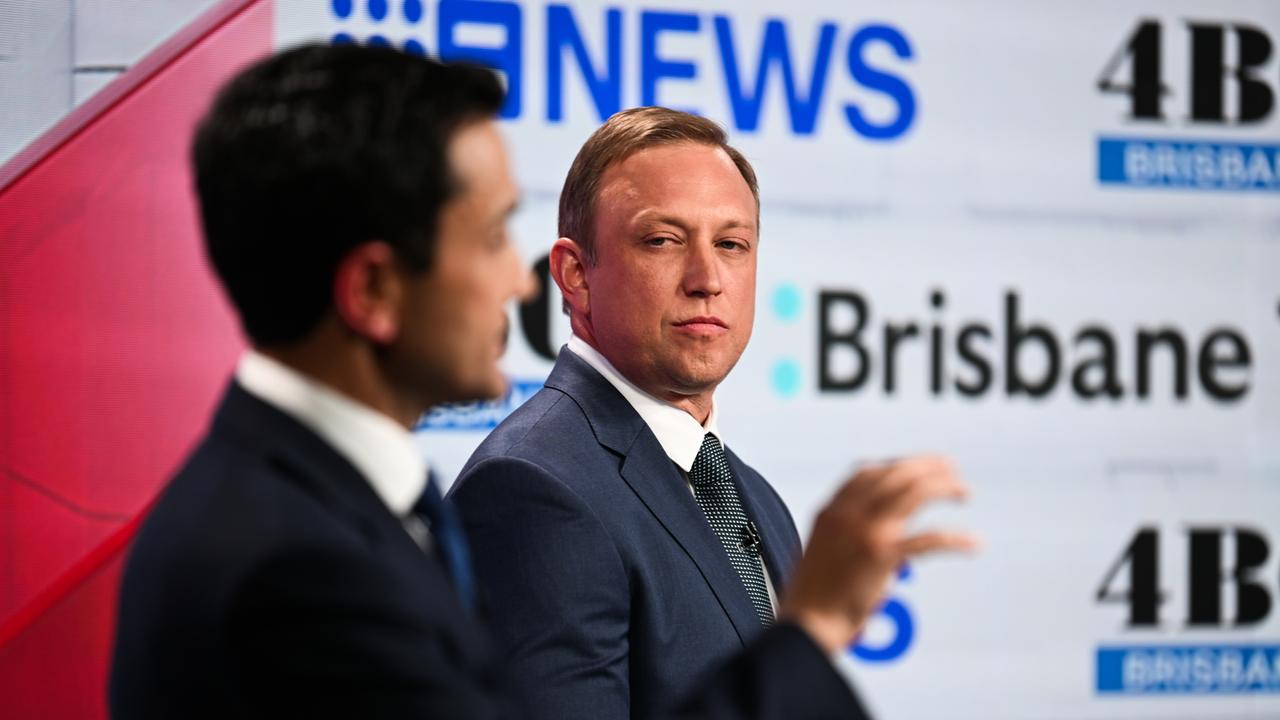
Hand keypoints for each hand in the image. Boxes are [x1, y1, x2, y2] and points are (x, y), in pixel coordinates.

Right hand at [779, 455, 977, 654]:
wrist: (807, 623)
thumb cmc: (812, 597)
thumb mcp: (823, 550)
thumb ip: (849, 534)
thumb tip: (884, 537)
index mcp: (831, 511)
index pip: (867, 472)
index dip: (897, 464)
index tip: (917, 468)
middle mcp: (848, 513)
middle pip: (896, 473)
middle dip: (927, 466)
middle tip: (948, 469)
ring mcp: (866, 530)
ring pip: (915, 491)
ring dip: (944, 486)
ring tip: (961, 492)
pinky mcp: (883, 554)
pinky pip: (931, 538)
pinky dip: (956, 538)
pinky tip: (971, 542)